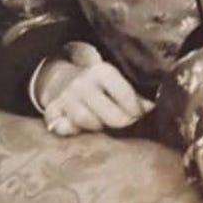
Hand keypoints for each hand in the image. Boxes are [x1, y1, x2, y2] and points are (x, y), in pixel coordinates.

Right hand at [35, 42, 152, 136]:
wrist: (61, 79)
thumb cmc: (98, 85)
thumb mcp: (114, 81)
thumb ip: (132, 95)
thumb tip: (150, 108)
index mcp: (103, 71)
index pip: (124, 93)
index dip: (136, 109)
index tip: (142, 115)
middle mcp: (82, 83)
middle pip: (105, 111)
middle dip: (120, 121)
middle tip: (128, 125)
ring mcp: (65, 97)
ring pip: (84, 120)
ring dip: (98, 127)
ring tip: (106, 126)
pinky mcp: (51, 110)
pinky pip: (58, 126)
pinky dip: (68, 130)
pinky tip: (77, 130)